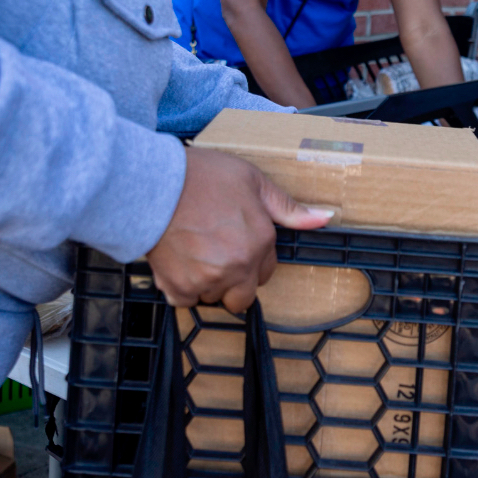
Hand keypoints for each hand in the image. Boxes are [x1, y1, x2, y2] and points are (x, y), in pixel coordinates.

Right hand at [145, 147, 332, 311]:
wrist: (153, 184)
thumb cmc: (201, 177)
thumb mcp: (252, 181)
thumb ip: (287, 207)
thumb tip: (324, 218)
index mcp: (260, 242)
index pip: (266, 270)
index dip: (252, 257)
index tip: (235, 242)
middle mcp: (238, 266)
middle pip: (243, 296)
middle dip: (234, 281)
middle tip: (215, 255)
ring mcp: (207, 280)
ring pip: (213, 298)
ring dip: (207, 284)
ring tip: (194, 254)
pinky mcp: (178, 287)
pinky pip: (185, 301)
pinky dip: (181, 287)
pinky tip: (178, 262)